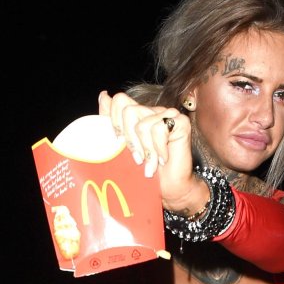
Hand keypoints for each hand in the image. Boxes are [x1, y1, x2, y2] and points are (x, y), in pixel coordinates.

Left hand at [98, 91, 208, 215]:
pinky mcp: (180, 122)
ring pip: (143, 124)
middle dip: (130, 141)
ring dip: (146, 151)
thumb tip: (103, 95)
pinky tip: (163, 160)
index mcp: (138, 114)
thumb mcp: (122, 148)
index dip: (115, 122)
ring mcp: (167, 114)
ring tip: (151, 165)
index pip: (119, 100)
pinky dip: (159, 149)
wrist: (169, 188)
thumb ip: (112, 122)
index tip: (120, 143)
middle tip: (137, 159)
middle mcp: (152, 111)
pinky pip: (159, 129)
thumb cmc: (146, 171)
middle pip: (129, 111)